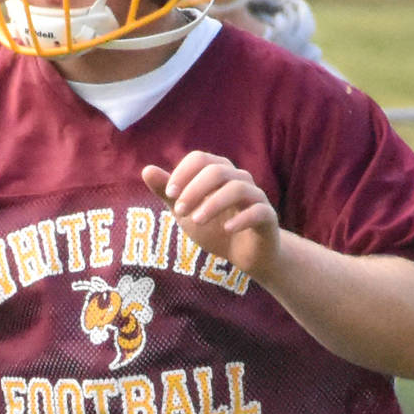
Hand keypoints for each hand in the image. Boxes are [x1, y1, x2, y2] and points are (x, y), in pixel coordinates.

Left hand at [140, 152, 280, 280]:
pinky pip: (258, 211)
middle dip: (194, 190)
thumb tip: (146, 170)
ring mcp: (256, 196)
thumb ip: (167, 192)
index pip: (200, 159)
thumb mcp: (185, 211)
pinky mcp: (267, 217)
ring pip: (237, 188)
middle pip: (217, 171)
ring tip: (197, 221)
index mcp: (219, 172)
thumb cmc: (214, 228)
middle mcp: (239, 179)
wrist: (244, 254)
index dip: (183, 173)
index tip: (169, 193)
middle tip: (179, 211)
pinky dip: (241, 219)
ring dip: (213, 203)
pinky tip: (226, 229)